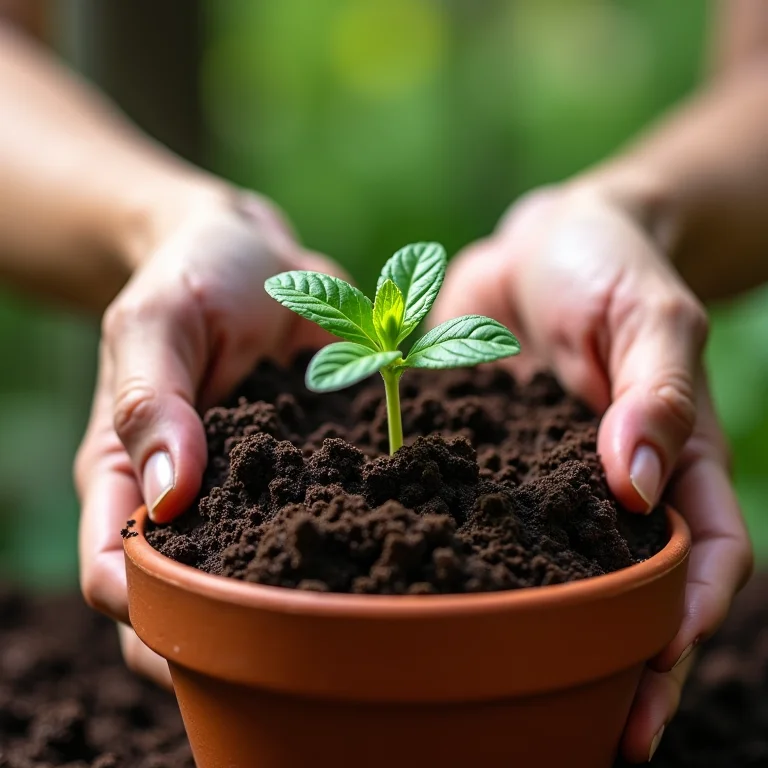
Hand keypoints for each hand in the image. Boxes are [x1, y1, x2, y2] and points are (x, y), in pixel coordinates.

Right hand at [74, 182, 336, 685]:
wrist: (254, 255)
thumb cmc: (190, 277)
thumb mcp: (158, 319)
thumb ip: (152, 398)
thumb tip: (167, 497)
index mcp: (126, 477)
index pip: (117, 579)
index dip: (150, 623)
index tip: (209, 639)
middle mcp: (189, 502)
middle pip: (195, 603)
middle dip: (238, 636)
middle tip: (306, 650)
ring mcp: (252, 493)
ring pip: (267, 576)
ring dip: (307, 600)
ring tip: (364, 612)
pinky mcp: (307, 472)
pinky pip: (329, 517)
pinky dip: (358, 537)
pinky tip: (402, 544)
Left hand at [432, 182, 752, 762]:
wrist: (540, 242)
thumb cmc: (611, 267)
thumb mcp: (647, 315)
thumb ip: (656, 392)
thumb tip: (639, 485)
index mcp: (667, 457)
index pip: (703, 556)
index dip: (690, 617)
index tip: (655, 670)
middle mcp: (603, 484)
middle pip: (624, 589)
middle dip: (617, 661)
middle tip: (593, 734)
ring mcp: (539, 477)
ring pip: (543, 568)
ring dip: (533, 630)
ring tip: (498, 691)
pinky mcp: (480, 454)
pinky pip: (467, 509)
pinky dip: (452, 550)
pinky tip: (420, 590)